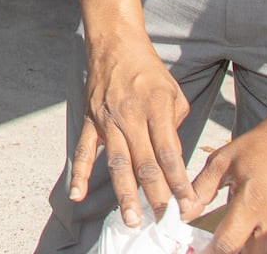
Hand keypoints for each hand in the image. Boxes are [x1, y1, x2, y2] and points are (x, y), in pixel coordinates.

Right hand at [71, 32, 198, 227]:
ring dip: (125, 194)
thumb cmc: (149, 71)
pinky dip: (80, 174)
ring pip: (117, 163)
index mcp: (156, 108)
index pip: (169, 153)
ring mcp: (107, 120)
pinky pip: (84, 150)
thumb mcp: (173, 94)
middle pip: (145, 163)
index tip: (187, 204)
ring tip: (132, 219)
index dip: (179, 182)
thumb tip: (173, 161)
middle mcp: (130, 115)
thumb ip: (174, 127)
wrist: (115, 45)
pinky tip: (78, 195)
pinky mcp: (90, 121)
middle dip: (156, 196)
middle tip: (163, 220)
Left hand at [192, 109, 266, 252]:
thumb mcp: (224, 160)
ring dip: (252, 245)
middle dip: (233, 249)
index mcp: (254, 202)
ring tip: (243, 228)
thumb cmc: (265, 145)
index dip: (210, 251)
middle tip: (223, 238)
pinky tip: (262, 224)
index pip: (228, 244)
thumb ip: (202, 188)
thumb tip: (186, 210)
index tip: (201, 249)